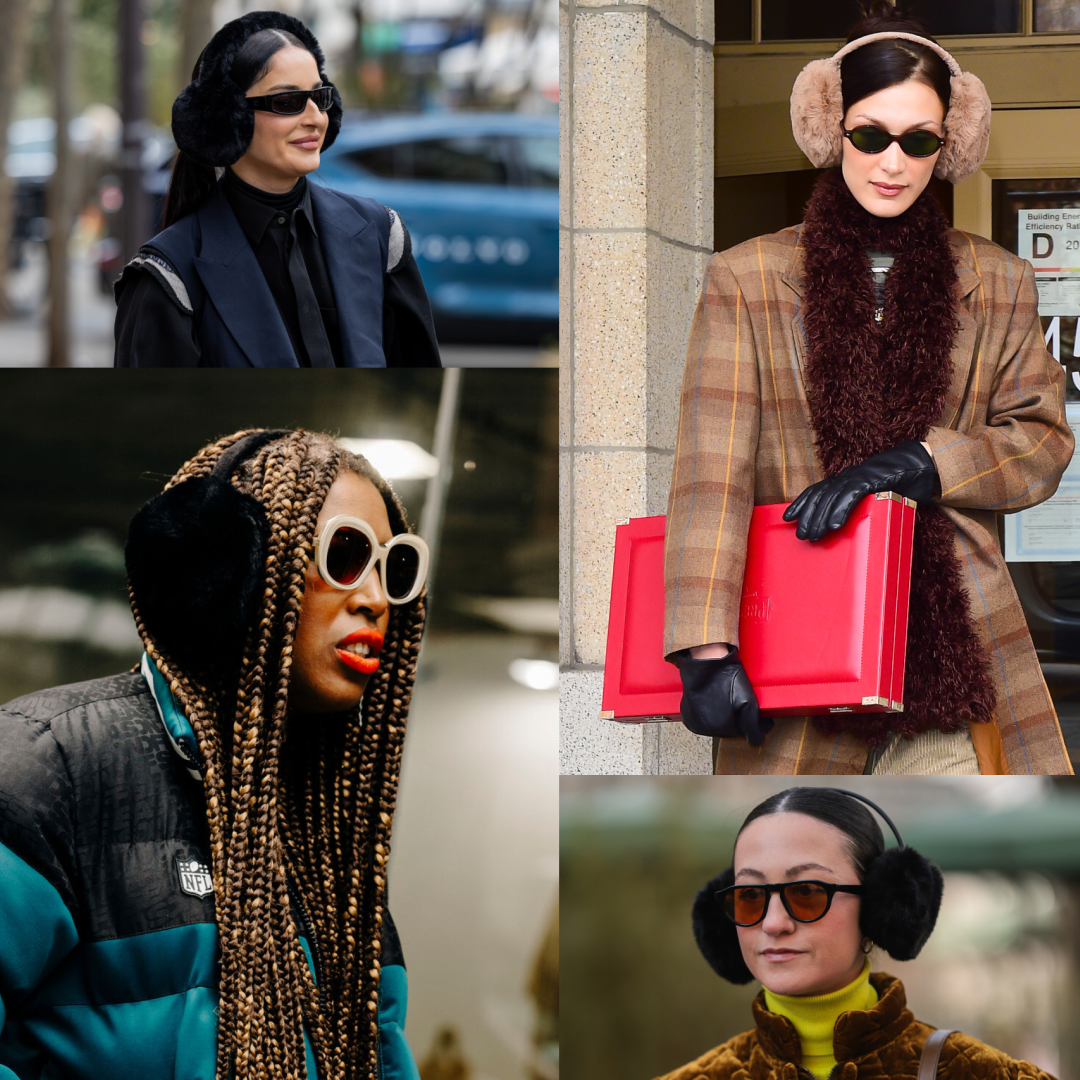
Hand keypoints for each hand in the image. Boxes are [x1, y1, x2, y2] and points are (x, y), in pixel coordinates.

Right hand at [677, 649, 772, 744]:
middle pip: (728, 731)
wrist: (705, 660)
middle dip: (735, 720)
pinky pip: (702, 720)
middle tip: (737, 702)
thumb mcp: (748, 701)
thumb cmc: (726, 677)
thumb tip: (757, 740)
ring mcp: (694, 721)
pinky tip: (713, 702)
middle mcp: (705, 728)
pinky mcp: (687, 714)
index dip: (749, 722)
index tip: (751, 710)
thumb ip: (753, 726)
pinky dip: (709, 714)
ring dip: (722, 717)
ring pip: (715, 726)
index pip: (742, 734)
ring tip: (724, 699)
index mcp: (721, 727)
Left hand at [782, 440, 936, 541]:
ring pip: (832, 496)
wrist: (923, 465)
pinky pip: (852, 496)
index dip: (802, 502)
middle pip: (821, 495)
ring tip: (814, 535)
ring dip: (821, 517)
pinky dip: (841, 510)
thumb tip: (847, 529)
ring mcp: (860, 476)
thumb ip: (860, 507)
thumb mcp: (874, 498)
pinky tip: (834, 526)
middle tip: (802, 535)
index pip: (818, 490)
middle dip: (808, 515)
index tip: (788, 517)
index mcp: (847, 479)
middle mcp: (849, 476)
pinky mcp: (872, 480)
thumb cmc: (900, 484)